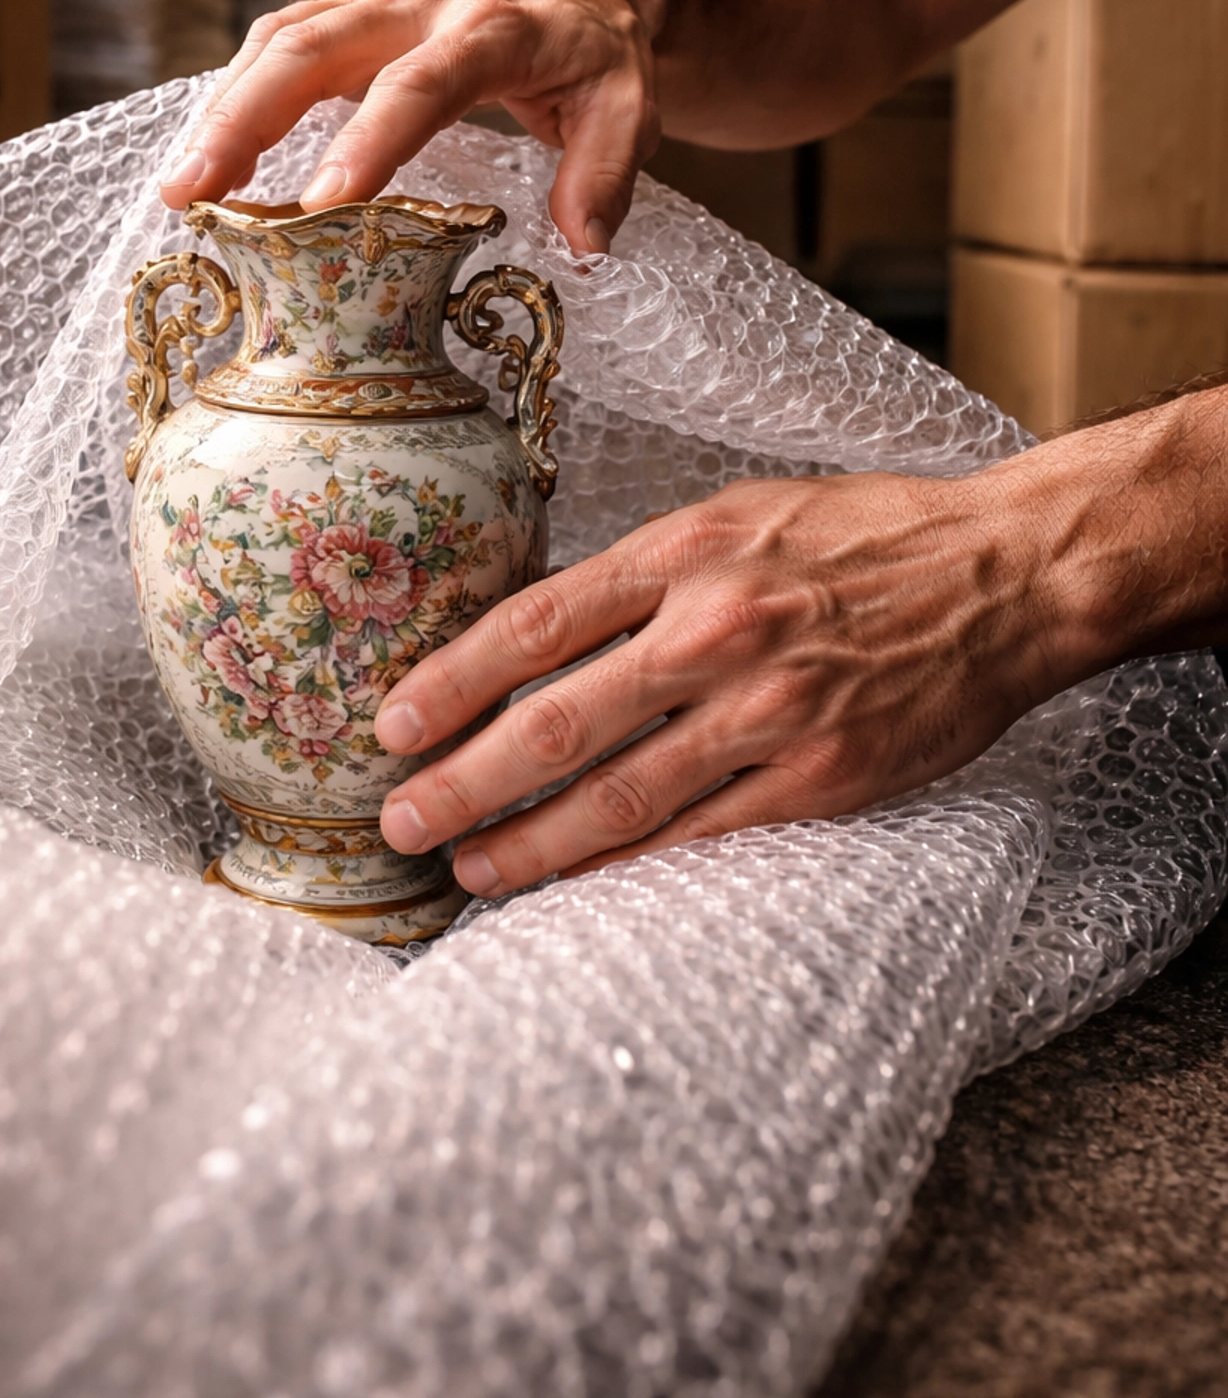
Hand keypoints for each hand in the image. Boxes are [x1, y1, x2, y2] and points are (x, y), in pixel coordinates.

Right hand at [159, 0, 669, 253]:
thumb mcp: (631, 107)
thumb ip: (606, 171)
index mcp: (493, 26)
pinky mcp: (352, 14)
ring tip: (181, 187)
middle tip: (193, 192)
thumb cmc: (601, 50)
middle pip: (315, 48)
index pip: (420, 83)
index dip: (368, 139)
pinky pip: (281, 43)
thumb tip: (583, 242)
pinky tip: (208, 151)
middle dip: (245, 119)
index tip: (321, 203)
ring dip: (224, 109)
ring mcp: (378, 2)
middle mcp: (422, 3)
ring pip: (282, 41)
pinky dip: (237, 91)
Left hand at [370, 465, 1079, 894]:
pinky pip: (696, 837)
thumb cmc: (865, 537)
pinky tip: (571, 883)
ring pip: (617, 797)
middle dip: (461, 780)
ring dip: (527, 843)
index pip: (533, 624)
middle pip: (555, 722)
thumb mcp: (740, 514)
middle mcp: (716, 630)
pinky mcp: (818, 778)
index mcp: (686, 551)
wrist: (1005, 575)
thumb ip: (642, 573)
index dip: (451, 683)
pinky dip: (623, 867)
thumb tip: (534, 630)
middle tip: (398, 820)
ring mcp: (768, 711)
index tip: (391, 726)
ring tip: (465, 866)